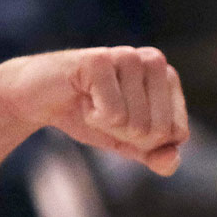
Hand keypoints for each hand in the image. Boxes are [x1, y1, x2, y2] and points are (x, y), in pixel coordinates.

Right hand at [0, 46, 189, 175]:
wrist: (38, 99)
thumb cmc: (90, 116)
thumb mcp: (130, 143)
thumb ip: (157, 156)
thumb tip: (171, 160)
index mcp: (169, 78)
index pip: (178, 133)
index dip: (147, 142)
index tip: (124, 122)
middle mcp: (154, 61)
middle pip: (159, 130)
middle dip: (127, 135)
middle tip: (104, 113)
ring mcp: (127, 56)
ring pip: (136, 124)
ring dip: (107, 125)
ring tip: (92, 103)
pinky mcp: (99, 60)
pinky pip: (113, 114)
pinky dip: (92, 117)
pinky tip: (81, 98)